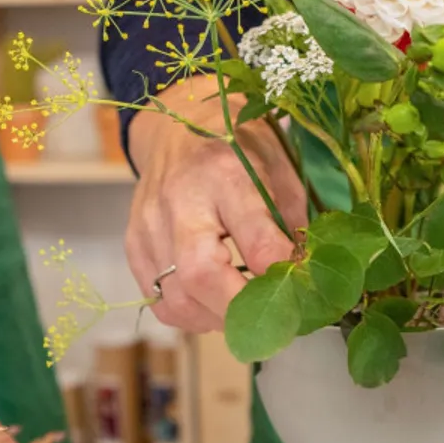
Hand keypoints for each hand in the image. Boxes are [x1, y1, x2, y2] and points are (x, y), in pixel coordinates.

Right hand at [125, 75, 308, 332]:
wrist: (177, 123)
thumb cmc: (239, 144)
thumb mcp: (280, 166)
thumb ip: (293, 220)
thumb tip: (309, 274)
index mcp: (225, 172)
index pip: (257, 243)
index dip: (283, 277)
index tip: (303, 290)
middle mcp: (180, 199)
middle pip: (202, 276)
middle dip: (242, 310)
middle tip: (272, 318)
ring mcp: (149, 224)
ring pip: (177, 299)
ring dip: (217, 319)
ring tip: (244, 310)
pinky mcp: (133, 243)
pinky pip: (159, 301)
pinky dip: (191, 314)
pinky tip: (214, 302)